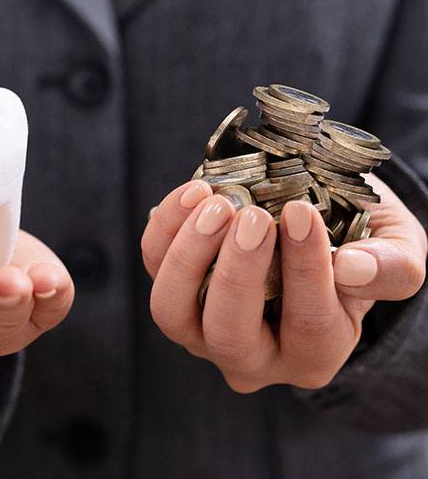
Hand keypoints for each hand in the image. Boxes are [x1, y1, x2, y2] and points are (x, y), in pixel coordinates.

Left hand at [141, 175, 426, 391]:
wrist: (311, 230)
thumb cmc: (356, 244)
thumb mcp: (394, 251)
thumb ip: (391, 267)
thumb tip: (350, 269)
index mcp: (313, 352)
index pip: (308, 325)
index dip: (304, 271)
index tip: (301, 213)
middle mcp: (252, 354)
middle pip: (228, 336)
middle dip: (237, 275)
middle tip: (254, 218)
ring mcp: (202, 326)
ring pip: (173, 312)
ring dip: (189, 256)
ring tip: (217, 203)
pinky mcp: (175, 287)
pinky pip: (154, 265)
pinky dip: (165, 229)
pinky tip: (195, 193)